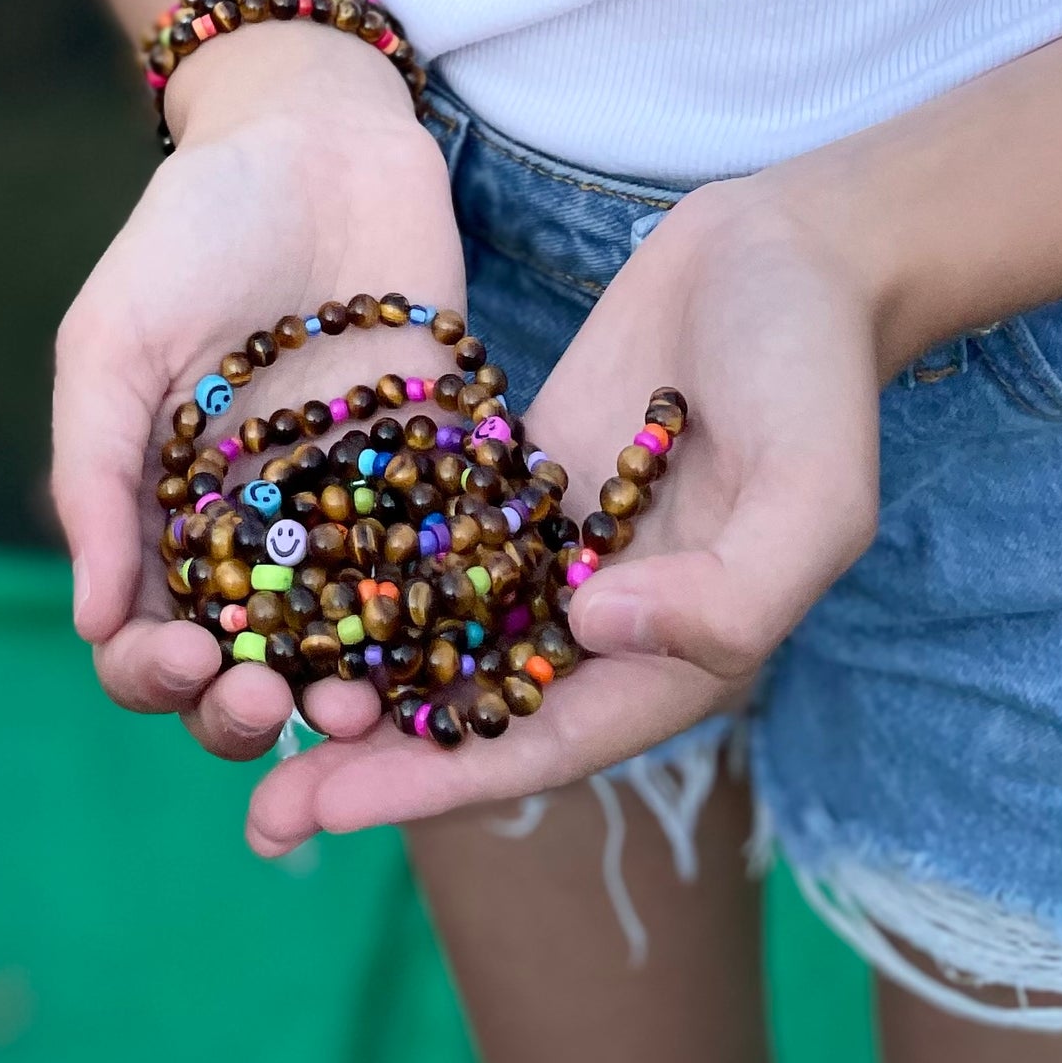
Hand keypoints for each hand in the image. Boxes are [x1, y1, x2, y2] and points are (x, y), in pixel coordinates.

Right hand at [52, 21, 466, 758]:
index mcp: (163, 509)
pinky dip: (435, 620)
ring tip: (361, 710)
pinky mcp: (433, 475)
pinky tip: (443, 647)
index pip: (142, 632)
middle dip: (242, 706)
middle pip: (242, 664)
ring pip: (342, 642)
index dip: (151, 669)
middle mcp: (257, 531)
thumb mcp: (114, 338)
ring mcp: (349, 511)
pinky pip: (435, 568)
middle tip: (262, 700)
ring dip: (344, 693)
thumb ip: (94, 470)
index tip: (182, 655)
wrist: (321, 143)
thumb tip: (88, 619)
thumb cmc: (196, 230)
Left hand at [247, 177, 881, 851]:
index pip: (539, 743)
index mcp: (675, 654)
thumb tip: (594, 636)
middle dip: (371, 760)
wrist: (781, 257)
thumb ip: (728, 593)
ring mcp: (554, 552)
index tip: (327, 804)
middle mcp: (605, 621)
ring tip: (247, 704)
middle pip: (473, 709)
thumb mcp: (813, 492)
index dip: (433, 785)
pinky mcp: (517, 485)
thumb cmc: (814, 375)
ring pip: (440, 634)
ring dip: (355, 677)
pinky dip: (369, 573)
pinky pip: (433, 541)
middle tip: (261, 805)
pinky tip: (285, 586)